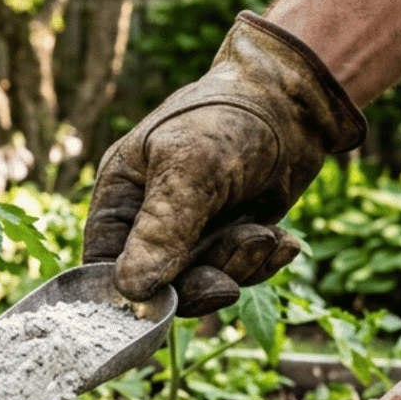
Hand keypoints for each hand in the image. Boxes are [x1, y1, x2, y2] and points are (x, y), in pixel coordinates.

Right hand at [82, 12, 364, 317]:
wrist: (295, 99)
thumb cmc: (227, 119)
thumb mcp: (190, 169)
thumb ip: (162, 229)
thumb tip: (133, 289)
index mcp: (120, 198)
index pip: (105, 267)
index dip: (132, 293)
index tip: (168, 300)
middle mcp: (150, 221)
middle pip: (160, 285)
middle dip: (200, 282)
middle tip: (229, 279)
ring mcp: (193, 232)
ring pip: (205, 284)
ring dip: (239, 267)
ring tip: (263, 234)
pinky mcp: (232, 238)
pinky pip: (240, 274)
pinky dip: (263, 261)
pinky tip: (281, 239)